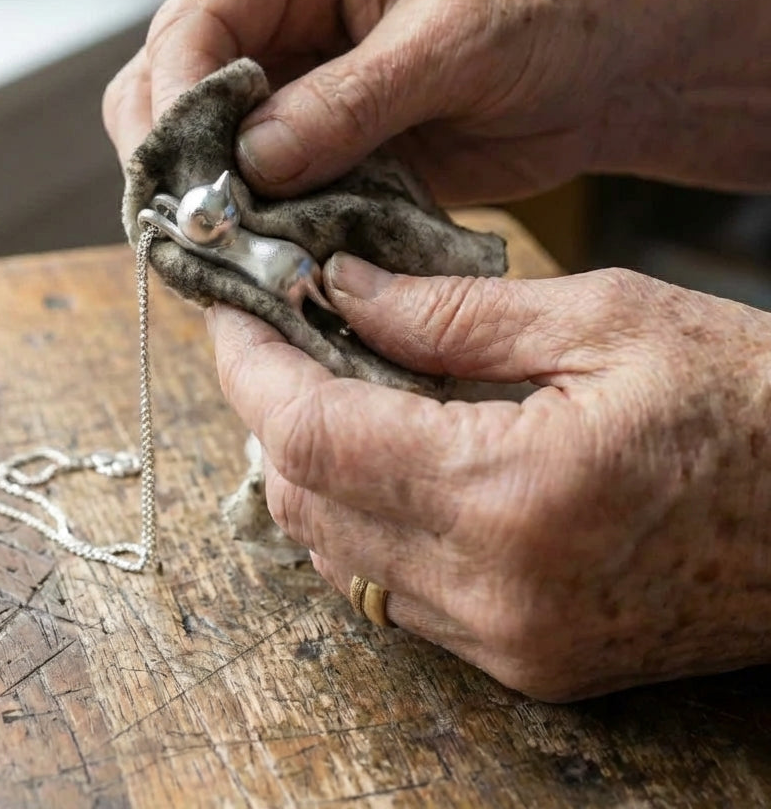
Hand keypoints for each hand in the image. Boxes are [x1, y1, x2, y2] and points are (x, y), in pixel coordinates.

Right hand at [103, 0, 770, 202]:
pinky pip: (252, 190)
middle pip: (169, 84)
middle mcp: (273, 14)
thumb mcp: (451, 44)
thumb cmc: (541, 17)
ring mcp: (286, 86)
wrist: (597, 73)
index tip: (193, 176)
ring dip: (206, 199)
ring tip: (226, 252)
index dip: (178, 99)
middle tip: (200, 227)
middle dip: (176, 158)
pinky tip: (260, 258)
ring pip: (197, 145)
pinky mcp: (309, 146)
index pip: (193, 20)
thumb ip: (349, 101)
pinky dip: (249, 226)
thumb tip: (253, 163)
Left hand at [208, 262, 770, 700]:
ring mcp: (509, 641)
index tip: (232, 312)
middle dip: (268, 412)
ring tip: (324, 383)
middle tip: (276, 336)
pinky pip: (392, 590)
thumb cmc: (752, 400)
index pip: (314, 435)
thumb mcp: (606, 318)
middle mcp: (497, 591)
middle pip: (307, 501)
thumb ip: (451, 313)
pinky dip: (361, 518)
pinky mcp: (527, 660)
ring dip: (309, 466)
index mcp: (515, 493)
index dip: (252, 369)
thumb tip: (342, 290)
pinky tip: (382, 453)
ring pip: (337, 554)